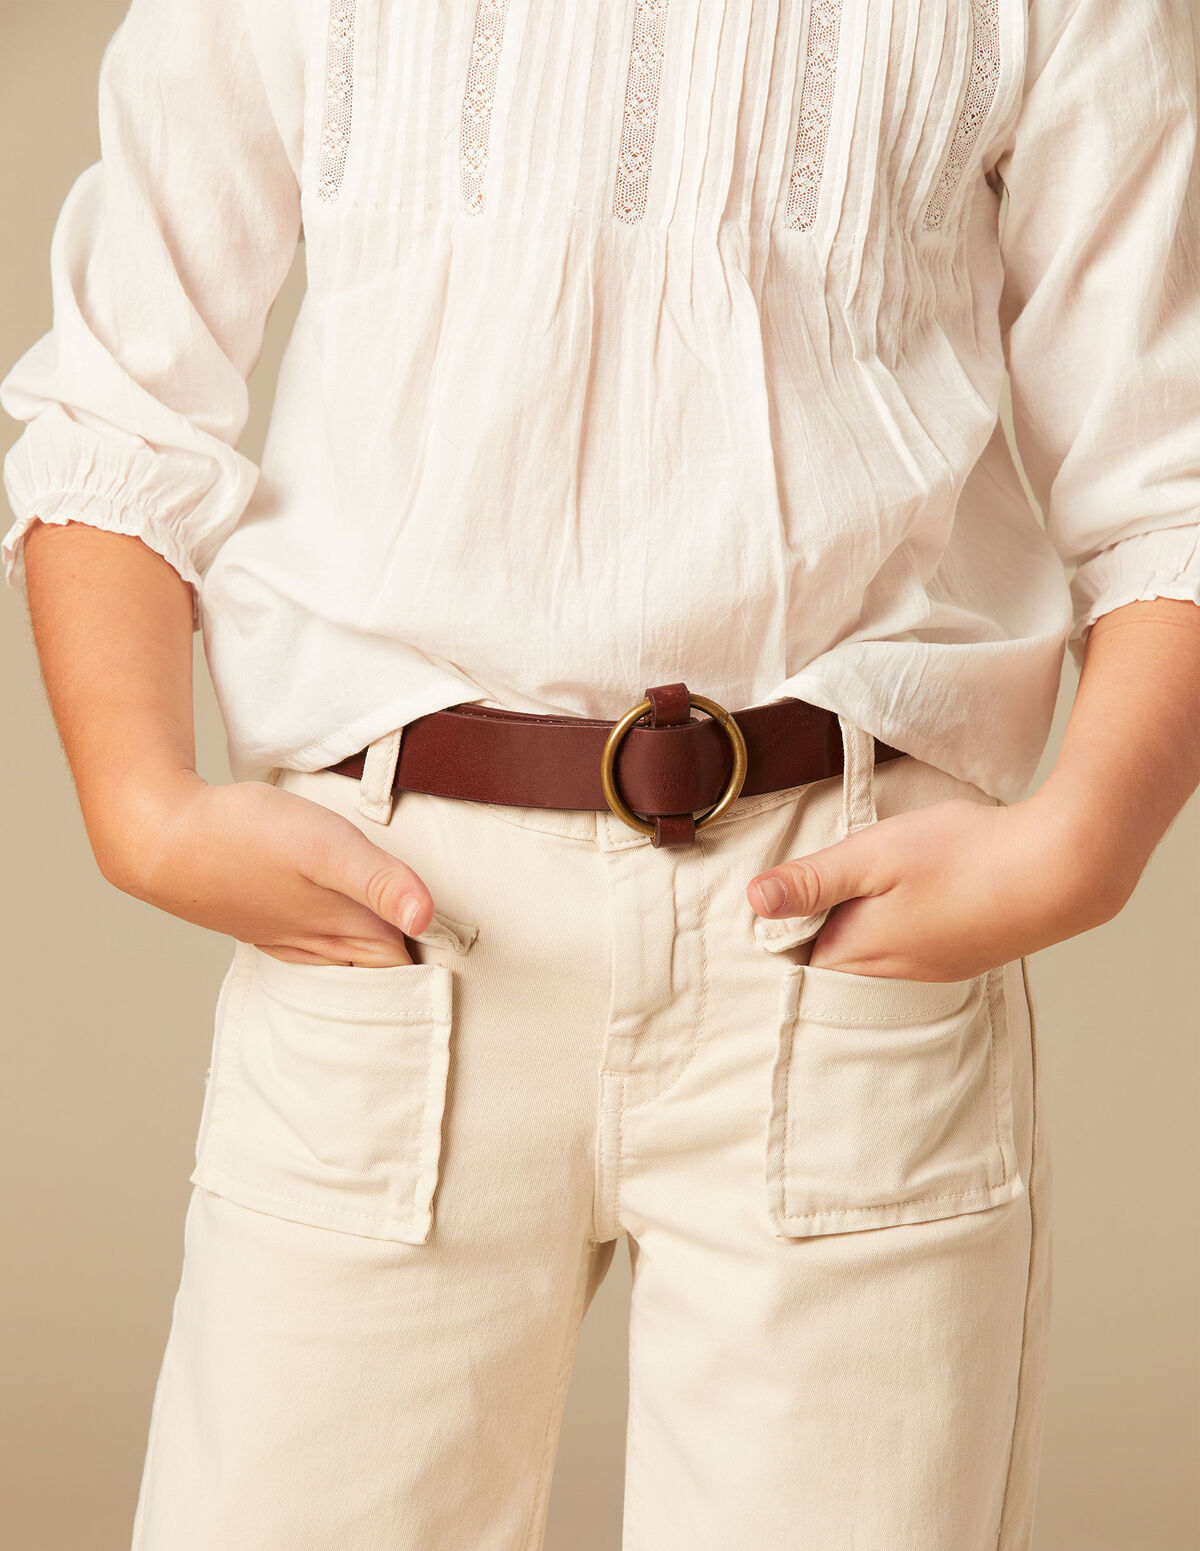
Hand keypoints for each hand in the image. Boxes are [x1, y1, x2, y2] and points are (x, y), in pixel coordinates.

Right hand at [92, 769, 433, 965]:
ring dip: (381, 970)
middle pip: (382, 979)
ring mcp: (293, 939)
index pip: (410, 976)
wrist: (164, 836)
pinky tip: (352, 938)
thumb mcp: (326, 845)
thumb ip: (380, 879)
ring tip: (416, 966)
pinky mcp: (272, 922)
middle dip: (416, 983)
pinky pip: (322, 952)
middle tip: (454, 979)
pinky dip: (346, 953)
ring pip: (352, 967)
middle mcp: (323, 945)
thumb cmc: (245, 836)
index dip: (442, 976)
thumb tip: (426, 916)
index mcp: (347, 932)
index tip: (475, 977)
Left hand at [745, 793, 1133, 981]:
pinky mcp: (965, 955)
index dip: (783, 931)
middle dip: (818, 932)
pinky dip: (899, 928)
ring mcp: (935, 970)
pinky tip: (909, 897)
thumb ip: (813, 879)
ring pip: (875, 958)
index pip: (797, 962)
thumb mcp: (873, 854)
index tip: (780, 899)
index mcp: (861, 955)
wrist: (1061, 870)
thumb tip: (754, 901)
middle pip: (834, 963)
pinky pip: (912, 952)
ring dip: (860, 927)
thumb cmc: (965, 856)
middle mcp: (894, 977)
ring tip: (857, 889)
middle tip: (813, 891)